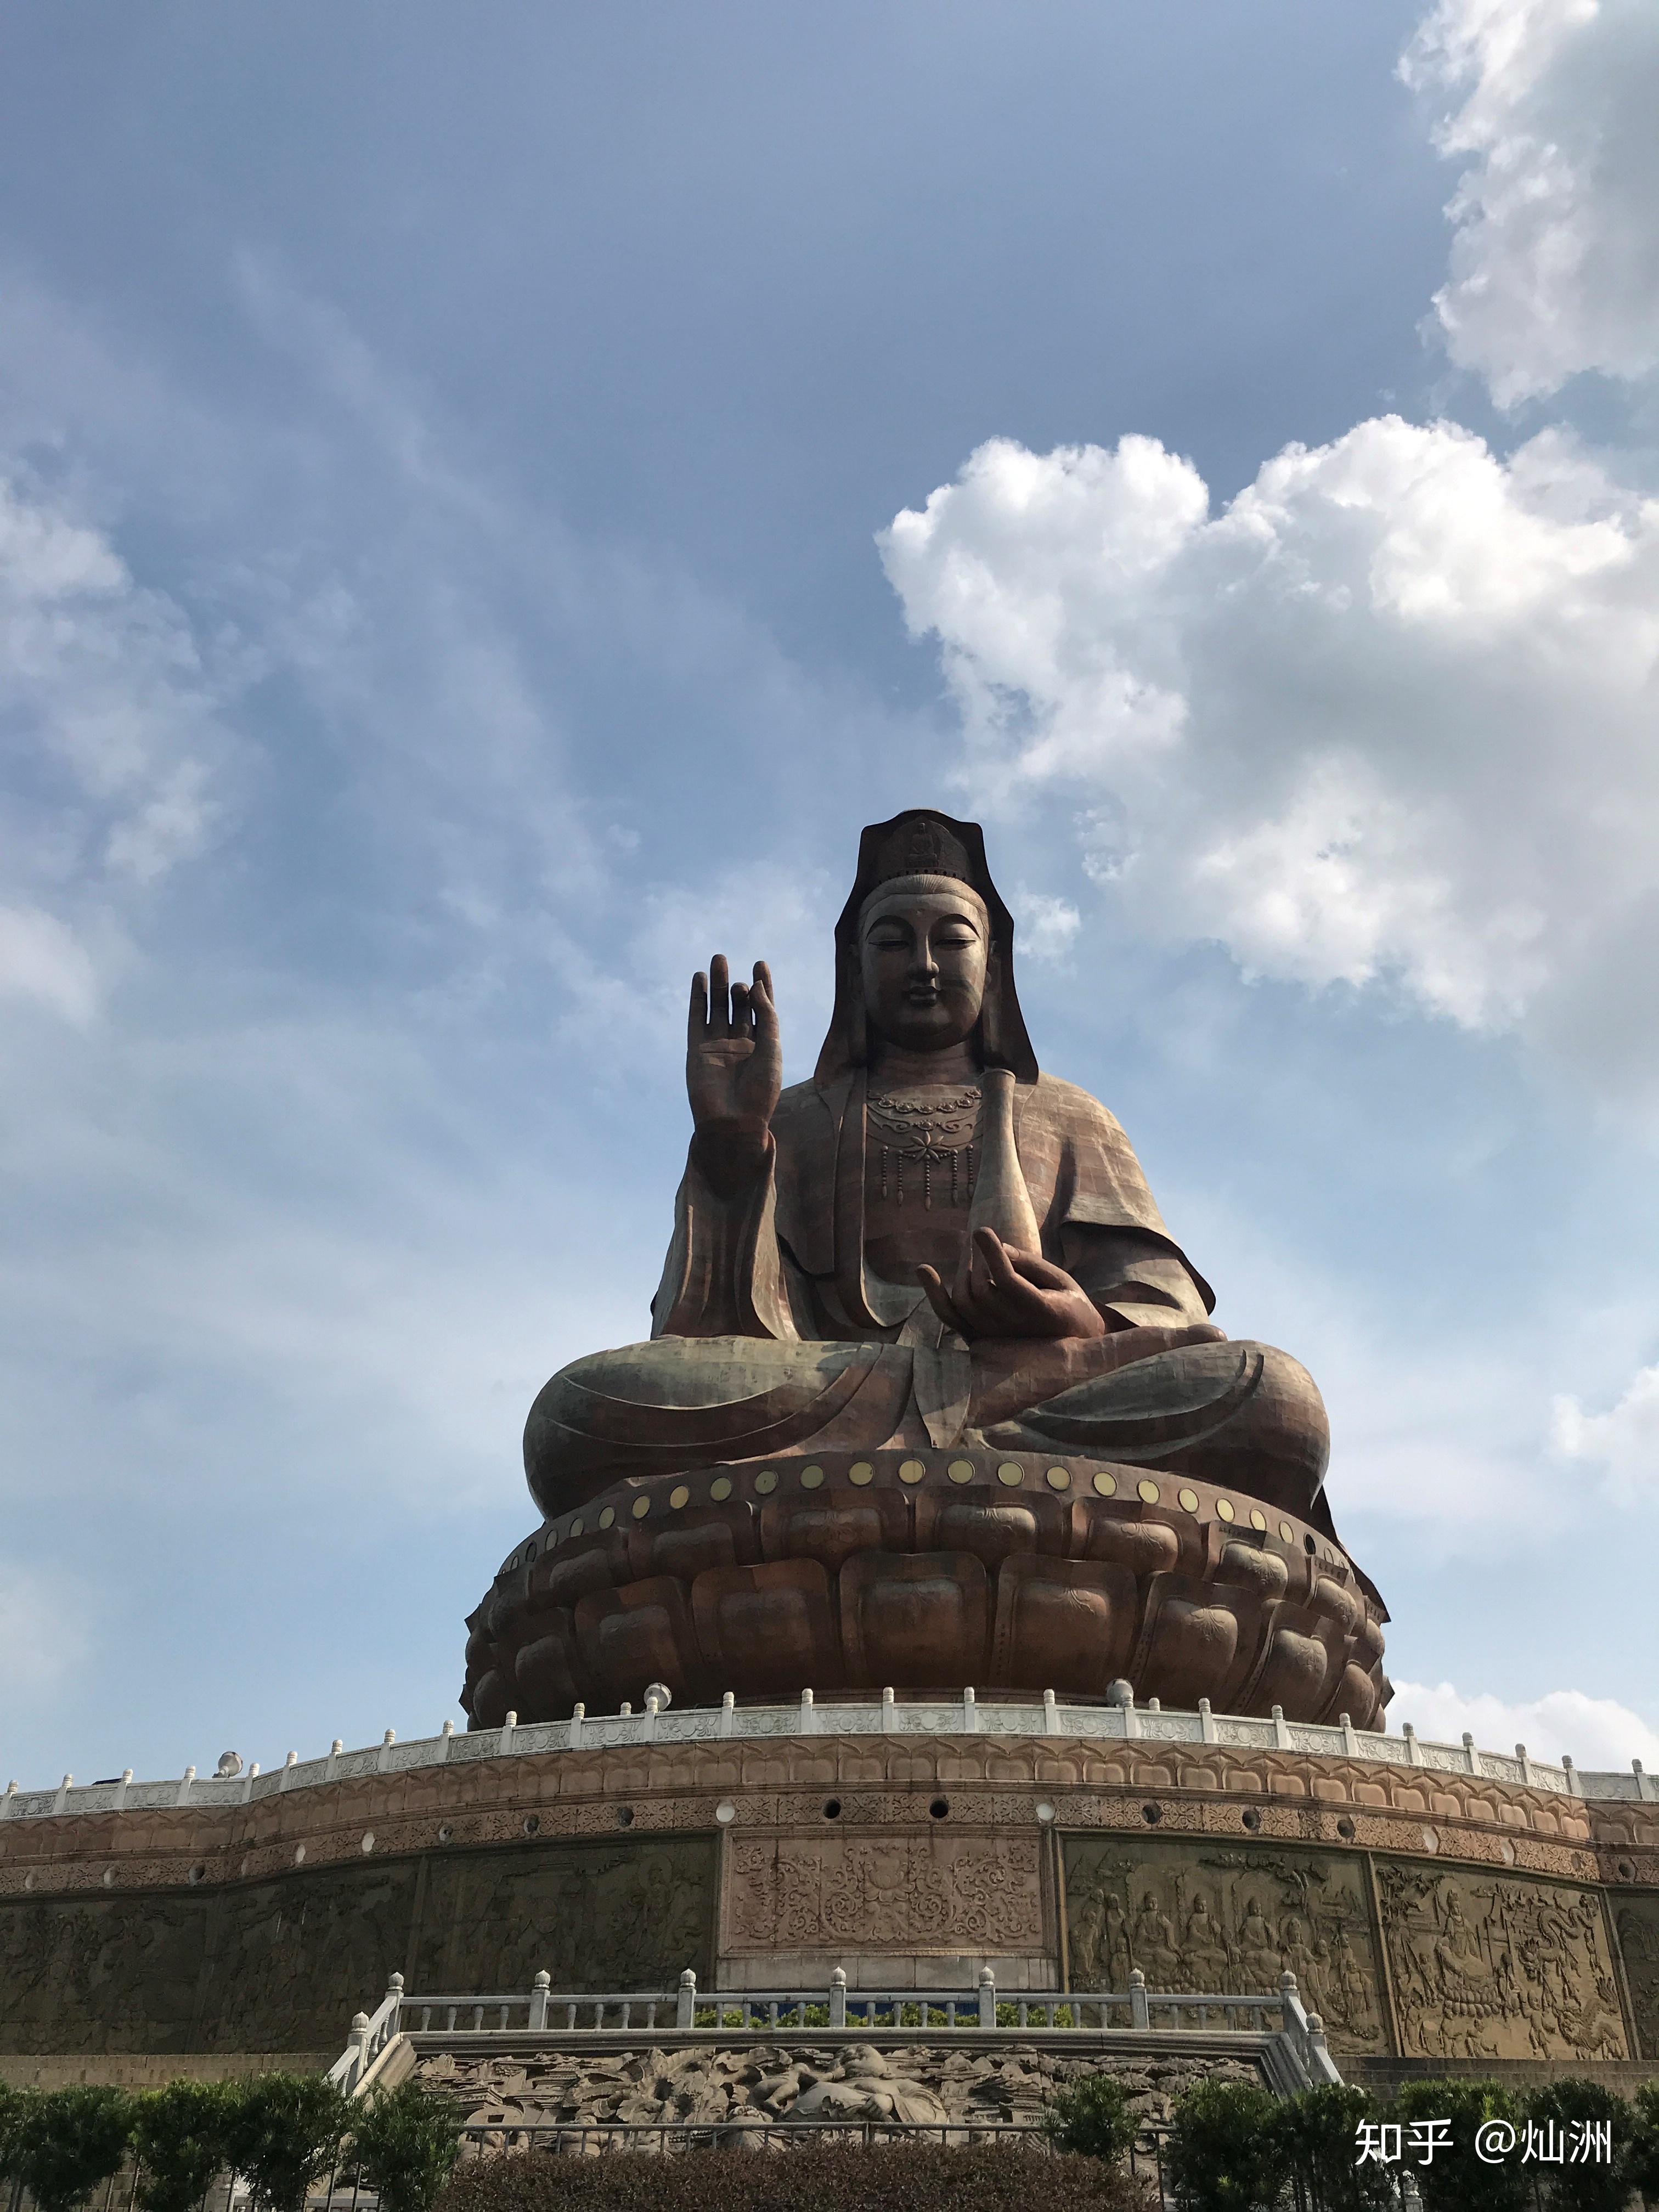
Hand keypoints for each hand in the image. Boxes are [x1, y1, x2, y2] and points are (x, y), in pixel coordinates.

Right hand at [687, 956, 780, 1194]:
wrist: (735, 1121)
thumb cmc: (761, 1090)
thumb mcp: (772, 1048)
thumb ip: (767, 1015)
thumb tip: (755, 985)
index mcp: (763, 1045)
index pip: (763, 1008)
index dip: (762, 986)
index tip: (760, 964)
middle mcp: (740, 1042)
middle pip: (739, 1005)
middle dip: (737, 984)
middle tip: (732, 965)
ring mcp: (717, 1045)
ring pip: (717, 1008)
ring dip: (717, 984)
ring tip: (717, 960)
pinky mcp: (697, 1050)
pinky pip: (696, 1019)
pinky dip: (697, 999)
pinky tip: (698, 980)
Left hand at [919, 1226, 1110, 1342]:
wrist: (1070, 1352)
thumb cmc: (1069, 1305)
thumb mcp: (1062, 1281)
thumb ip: (1032, 1265)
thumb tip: (999, 1245)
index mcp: (1041, 1313)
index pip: (1007, 1280)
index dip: (991, 1253)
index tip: (982, 1230)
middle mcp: (1015, 1330)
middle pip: (981, 1287)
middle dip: (978, 1258)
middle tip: (981, 1239)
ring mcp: (994, 1338)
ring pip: (964, 1300)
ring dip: (963, 1270)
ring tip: (973, 1254)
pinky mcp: (979, 1339)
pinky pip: (951, 1317)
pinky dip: (935, 1295)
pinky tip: (924, 1270)